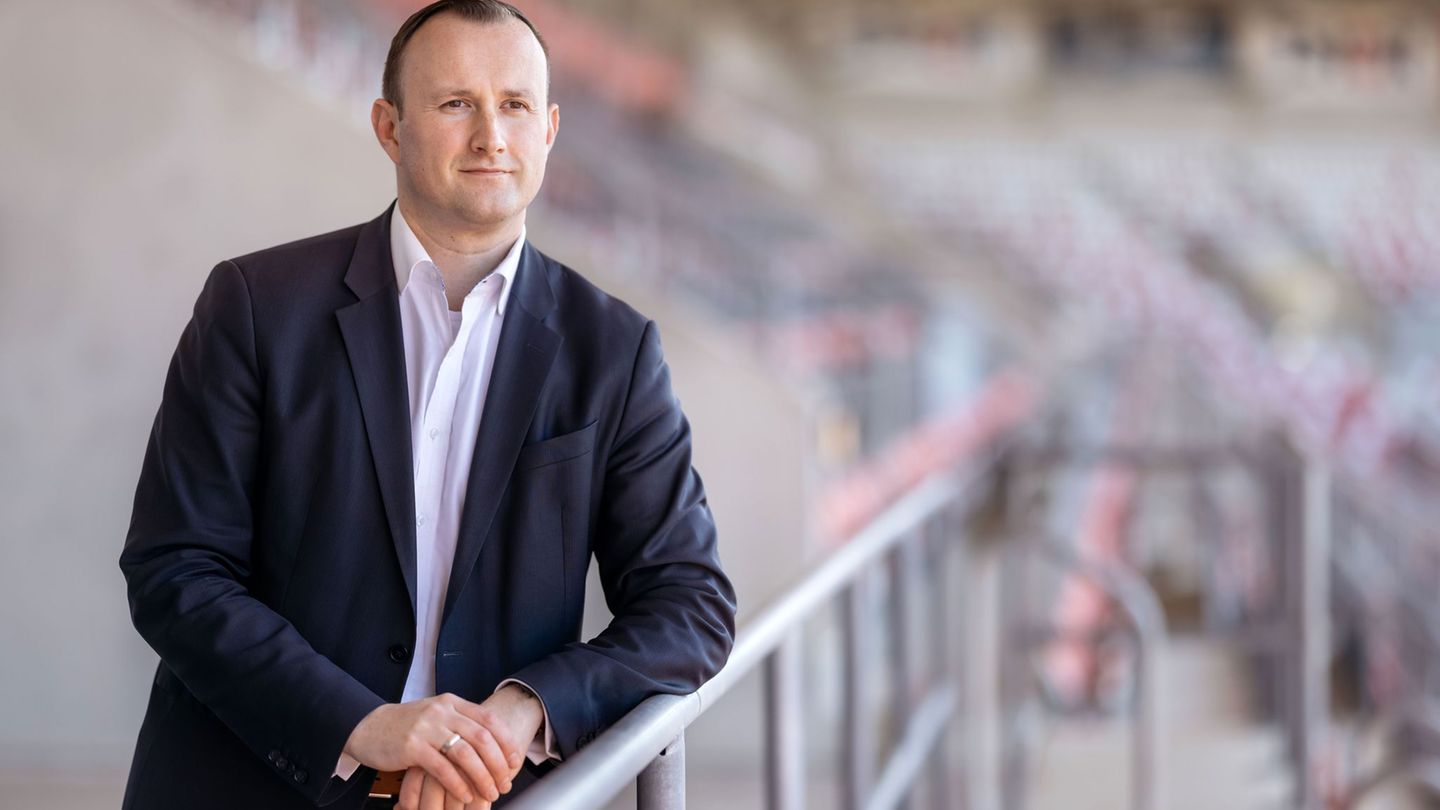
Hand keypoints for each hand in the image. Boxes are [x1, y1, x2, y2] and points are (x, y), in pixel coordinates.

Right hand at [398, 685, 545, 809]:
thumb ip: (461, 723)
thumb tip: (494, 744)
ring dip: (482, 777)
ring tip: (489, 793)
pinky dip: (458, 784)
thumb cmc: (407, 725)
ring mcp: (426, 728)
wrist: (369, 727)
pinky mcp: (412, 746)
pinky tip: (465, 795)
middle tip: (505, 783)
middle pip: (482, 738)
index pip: (489, 719)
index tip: (515, 760)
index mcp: (452, 703)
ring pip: (465, 754)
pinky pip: (442, 768)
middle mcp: (442, 711)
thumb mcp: (437, 716)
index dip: (506, 741)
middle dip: (498, 764)